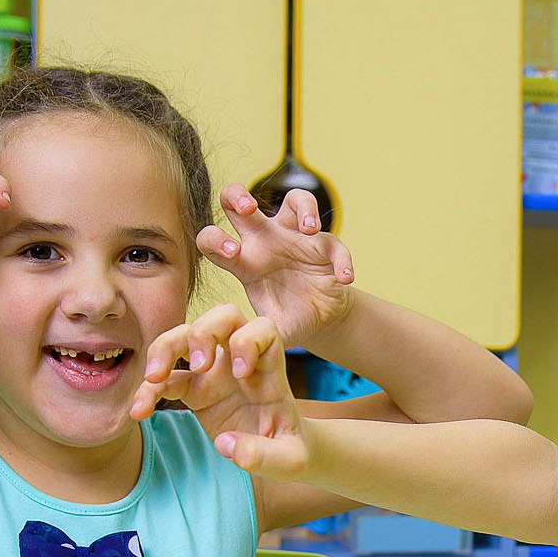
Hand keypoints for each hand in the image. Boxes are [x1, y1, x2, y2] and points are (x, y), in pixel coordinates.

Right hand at [130, 304, 310, 478]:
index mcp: (270, 369)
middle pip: (221, 318)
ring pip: (186, 336)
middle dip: (203, 331)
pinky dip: (149, 390)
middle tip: (196, 364)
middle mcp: (241, 361)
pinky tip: (139, 411)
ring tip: (153, 378)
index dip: (249, 341)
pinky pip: (165, 379)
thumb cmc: (289, 450)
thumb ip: (265, 455)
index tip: (240, 374)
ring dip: (165, 349)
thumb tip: (227, 445)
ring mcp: (216, 372)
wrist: (279, 456)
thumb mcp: (289, 461)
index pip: (263, 329)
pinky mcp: (195, 391)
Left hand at [198, 183, 354, 347]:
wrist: (319, 322)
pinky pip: (333, 242)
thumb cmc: (286, 320)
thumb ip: (252, 342)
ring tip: (308, 229)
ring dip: (302, 207)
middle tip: (248, 209)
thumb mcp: (265, 333)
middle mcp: (265, 241)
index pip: (212, 238)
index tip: (234, 253)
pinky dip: (341, 259)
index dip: (217, 239)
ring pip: (294, 201)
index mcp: (242, 261)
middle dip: (238, 196)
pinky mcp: (324, 247)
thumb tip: (238, 360)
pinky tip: (345, 279)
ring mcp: (296, 238)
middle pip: (238, 200)